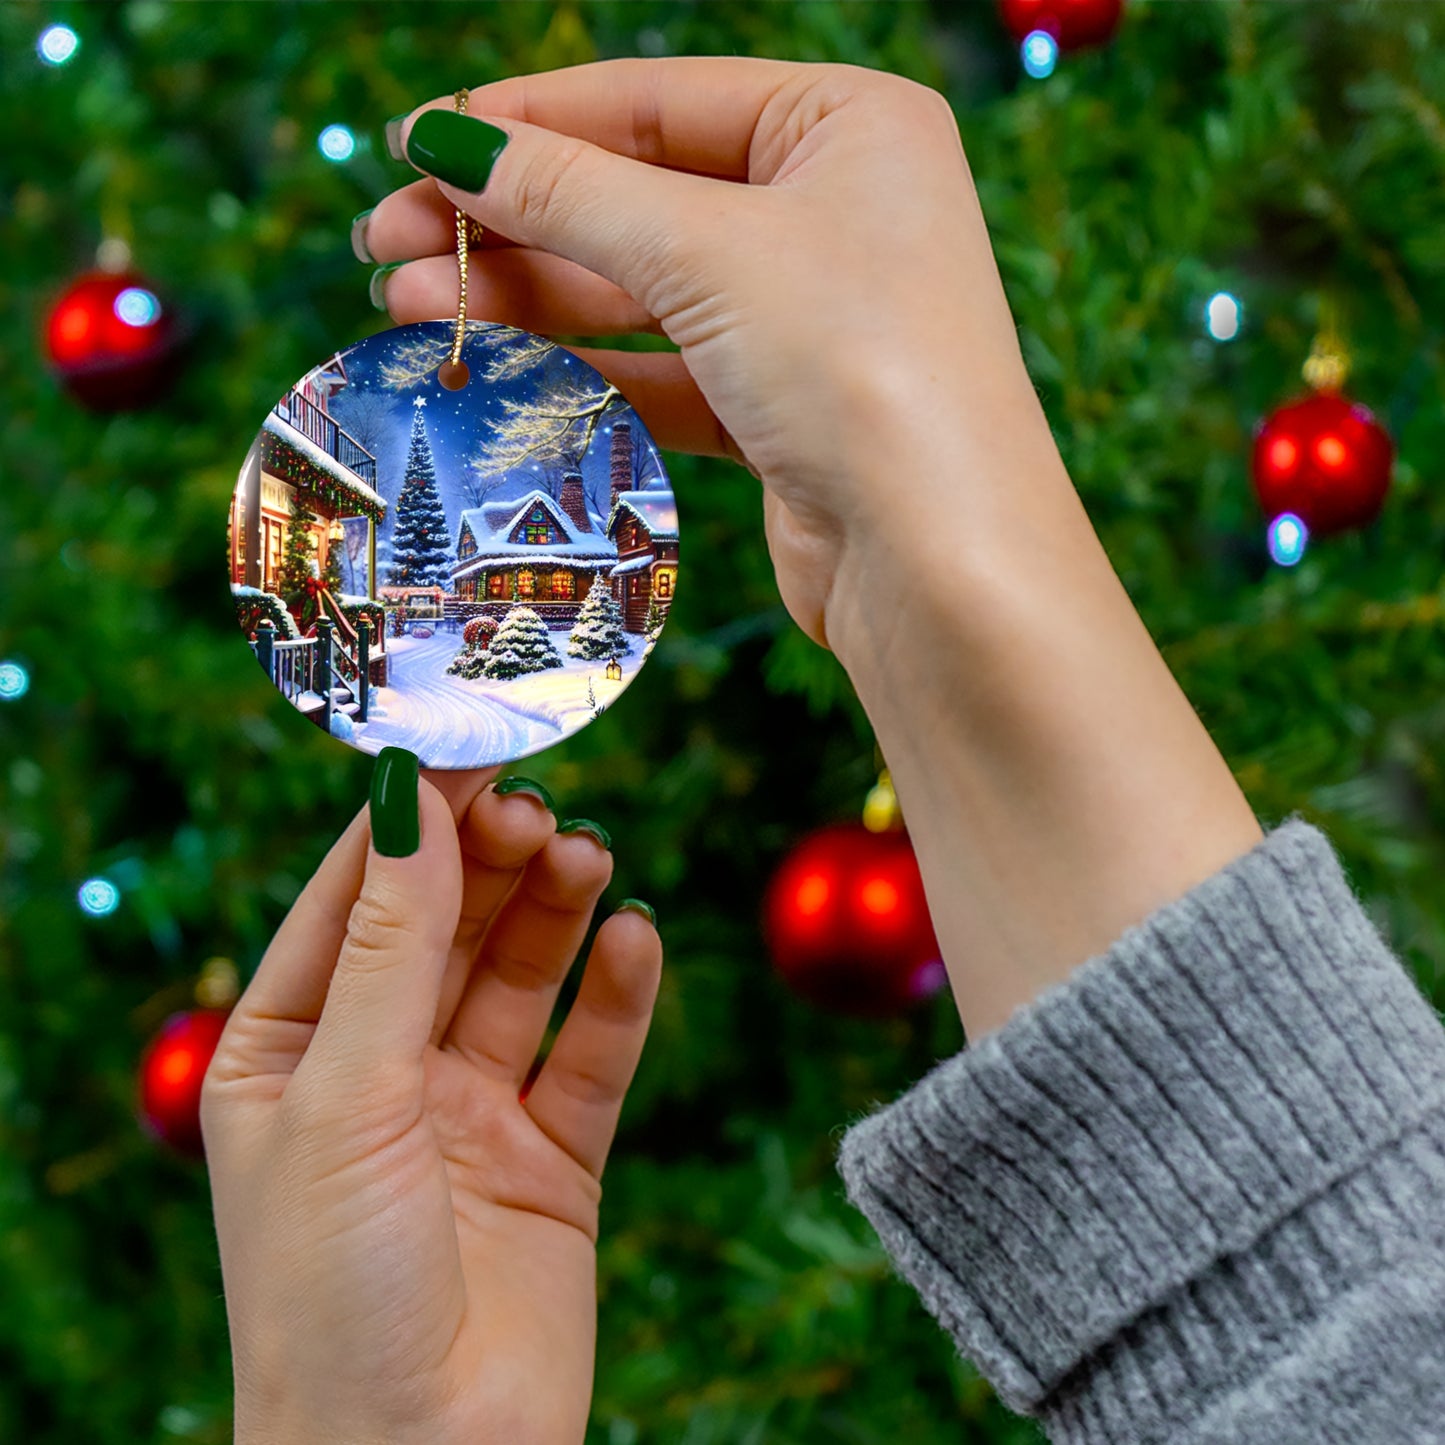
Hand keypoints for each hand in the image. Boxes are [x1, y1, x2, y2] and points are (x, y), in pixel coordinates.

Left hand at [202, 760, 661, 1444]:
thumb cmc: (331, 1293)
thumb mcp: (346, 1094)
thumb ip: (391, 945)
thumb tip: (411, 799)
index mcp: (289, 1052)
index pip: (353, 901)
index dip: (410, 822)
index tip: (469, 746)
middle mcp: (380, 1072)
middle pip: (447, 927)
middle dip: (491, 863)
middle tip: (540, 811)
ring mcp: (469, 1113)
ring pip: (521, 978)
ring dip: (555, 912)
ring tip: (589, 858)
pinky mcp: (552, 1160)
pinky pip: (591, 1055)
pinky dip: (617, 994)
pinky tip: (635, 941)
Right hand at [360, 57, 1047, 654]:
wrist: (940, 563)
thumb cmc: (859, 368)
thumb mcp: (707, 252)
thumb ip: (571, 193)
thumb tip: (447, 141)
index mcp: (847, 125)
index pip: (655, 100)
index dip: (526, 121)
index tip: (414, 143)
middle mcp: (835, 210)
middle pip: (637, 196)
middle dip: (509, 220)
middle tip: (385, 242)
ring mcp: (810, 315)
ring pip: (641, 290)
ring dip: (526, 298)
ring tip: (407, 306)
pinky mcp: (783, 409)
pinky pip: (663, 370)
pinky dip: (582, 370)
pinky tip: (492, 367)